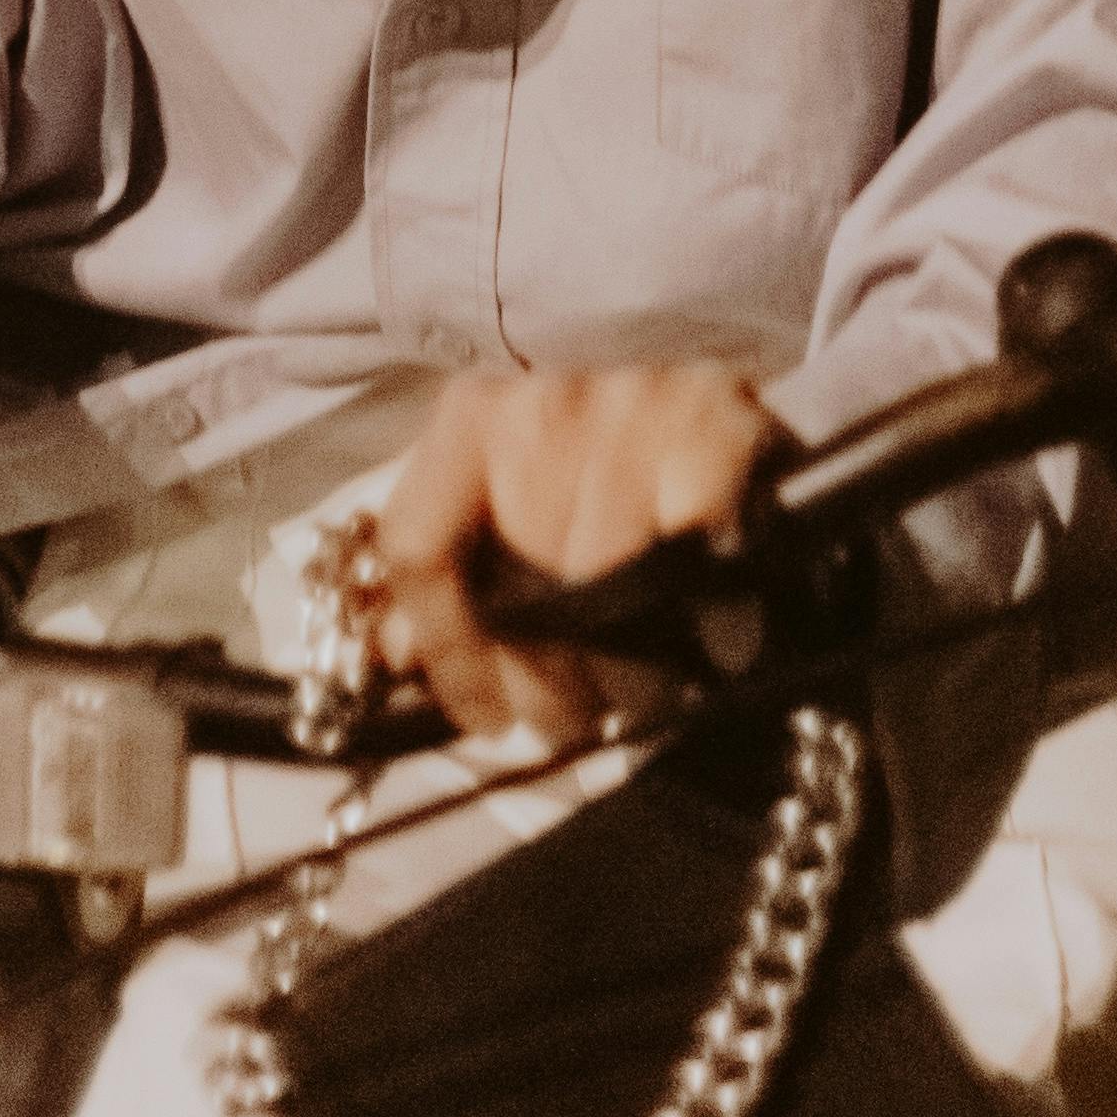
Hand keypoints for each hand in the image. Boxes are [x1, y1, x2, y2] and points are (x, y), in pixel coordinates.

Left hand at [375, 363, 773, 746]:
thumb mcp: (513, 501)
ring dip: (630, 672)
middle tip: (580, 712)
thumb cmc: (604, 469)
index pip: (419, 544)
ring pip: (606, 583)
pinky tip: (715, 644)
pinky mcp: (720, 422)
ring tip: (645, 689)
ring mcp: (633, 405)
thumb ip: (448, 571)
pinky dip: (712, 617)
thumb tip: (393, 651)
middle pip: (520, 587)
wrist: (723, 399)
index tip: (488, 716)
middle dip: (551, 683)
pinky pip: (695, 550)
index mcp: (472, 417)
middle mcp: (543, 403)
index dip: (448, 650)